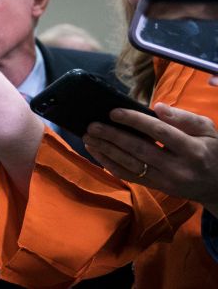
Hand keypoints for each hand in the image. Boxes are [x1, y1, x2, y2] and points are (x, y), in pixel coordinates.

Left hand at [84, 104, 217, 207]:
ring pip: (130, 166)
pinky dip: (110, 164)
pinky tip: (96, 152)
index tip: (114, 112)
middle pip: (140, 150)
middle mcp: (178, 167)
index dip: (135, 121)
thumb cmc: (212, 150)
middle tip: (92, 125)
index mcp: (192, 149)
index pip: (159, 132)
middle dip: (113, 137)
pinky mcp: (157, 187)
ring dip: (106, 151)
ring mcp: (166, 180)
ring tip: (88, 138)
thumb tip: (157, 107)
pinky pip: (129, 176)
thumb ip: (183, 118)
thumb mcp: (208, 130)